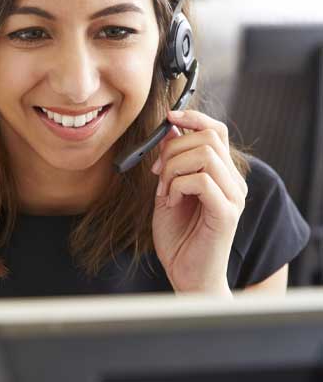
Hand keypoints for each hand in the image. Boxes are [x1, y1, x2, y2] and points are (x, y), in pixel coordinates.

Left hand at [150, 109, 247, 295]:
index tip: (169, 118)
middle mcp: (234, 181)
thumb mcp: (168, 188)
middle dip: (173, 149)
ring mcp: (234, 196)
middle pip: (208, 137)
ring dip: (173, 168)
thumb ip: (172, 161)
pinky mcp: (227, 212)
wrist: (186, 274)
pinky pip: (200, 180)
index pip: (217, 131)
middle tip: (157, 172)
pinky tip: (170, 201)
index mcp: (222, 173)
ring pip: (204, 155)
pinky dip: (177, 186)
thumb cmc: (178, 234)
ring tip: (164, 190)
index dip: (194, 118)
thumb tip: (171, 128)